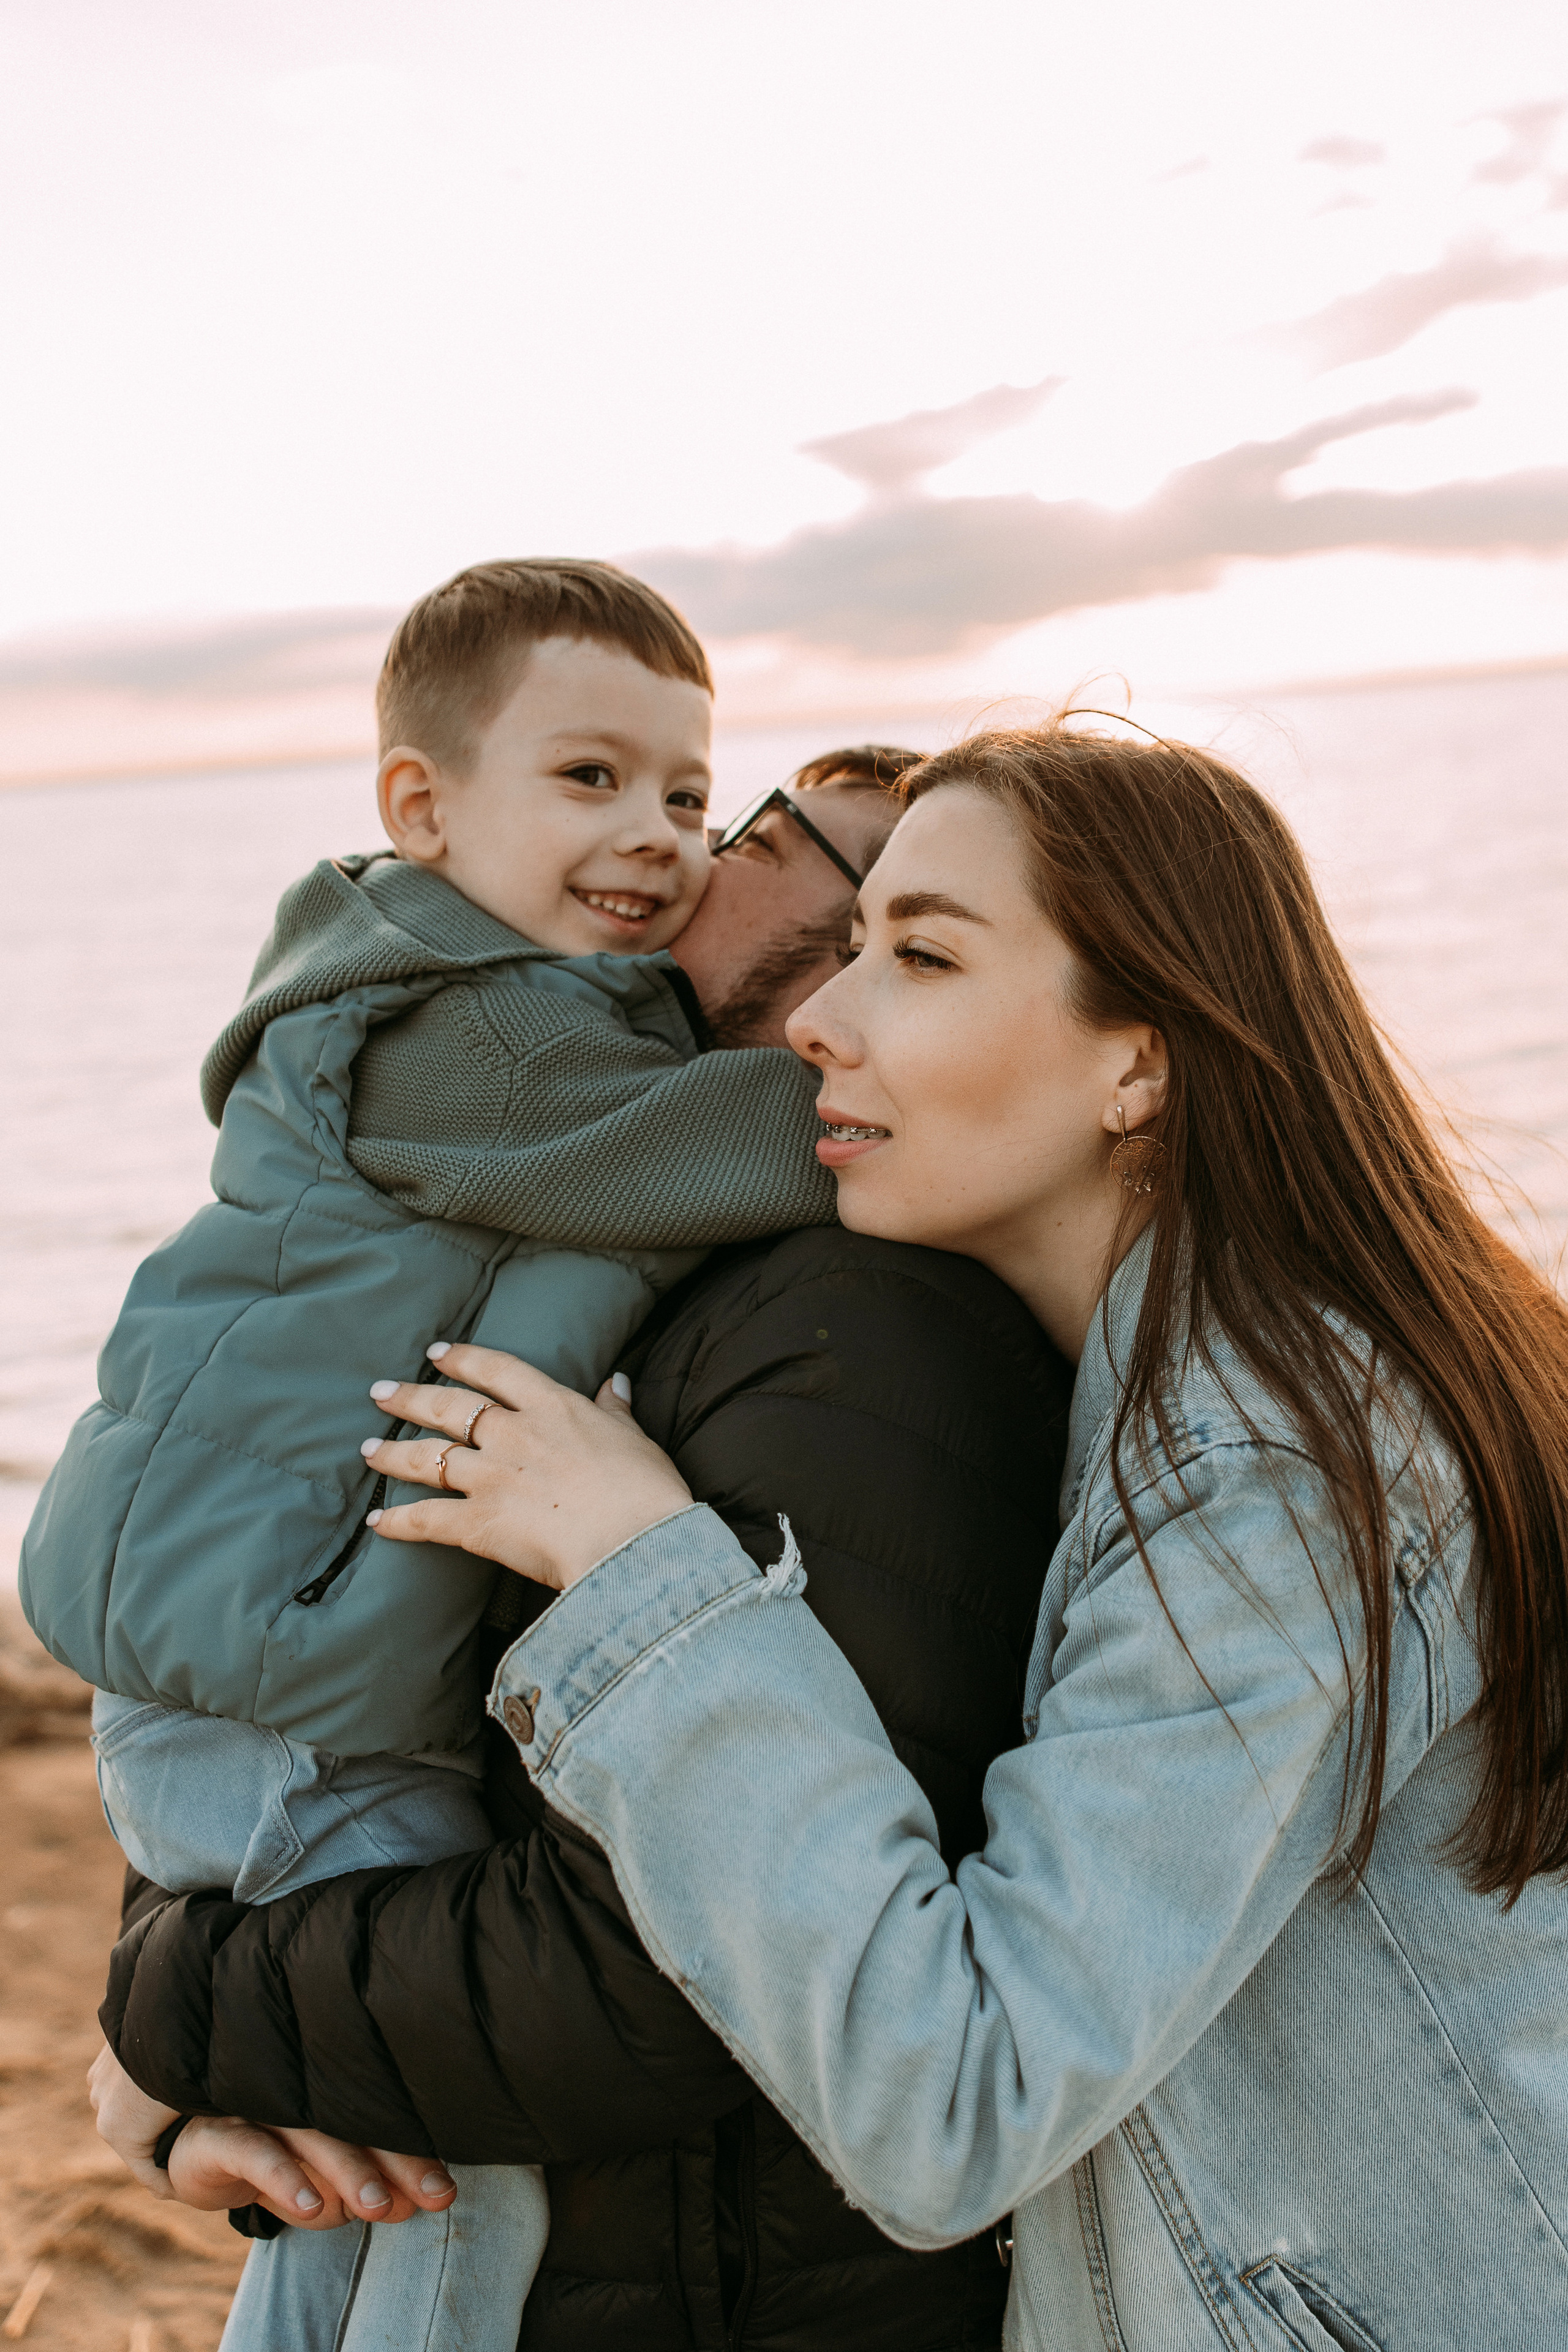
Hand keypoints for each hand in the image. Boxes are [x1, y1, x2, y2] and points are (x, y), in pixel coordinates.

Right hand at [88, 2037, 455, 2228]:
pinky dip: (283, 2177)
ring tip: (377, 2207)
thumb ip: (359, 2191)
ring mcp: (259, 2103)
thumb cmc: (271, 2156)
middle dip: (399, 2162)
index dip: (416, 2154)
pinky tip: (310, 2208)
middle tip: (435, 2194)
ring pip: (310, 2133)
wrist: (190, 2151)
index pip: (383, 2119)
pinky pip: (252, 2150)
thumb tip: (406, 2207)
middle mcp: (301, 2091)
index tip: (446, 2189)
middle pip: (357, 2120)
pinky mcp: (217, 2130)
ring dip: (348, 2171)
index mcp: (332, 2094)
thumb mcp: (319, 2181)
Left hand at [360, 1344, 692, 1590]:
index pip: (495, 1370)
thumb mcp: (636, 1438)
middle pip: (447, 1407)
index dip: (462, 1359)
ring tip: (367, 1451)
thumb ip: (616, 1409)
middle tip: (379, 1393)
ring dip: (392, 1454)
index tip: (436, 1353)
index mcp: (552, 1406)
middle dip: (409, 1398)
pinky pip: (426, 1519)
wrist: (635, 1544)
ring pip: (427, 1458)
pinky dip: (398, 1522)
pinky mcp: (478, 1523)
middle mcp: (512, 1434)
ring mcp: (490, 1477)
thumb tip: (615, 1381)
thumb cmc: (646, 1492)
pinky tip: (377, 1522)